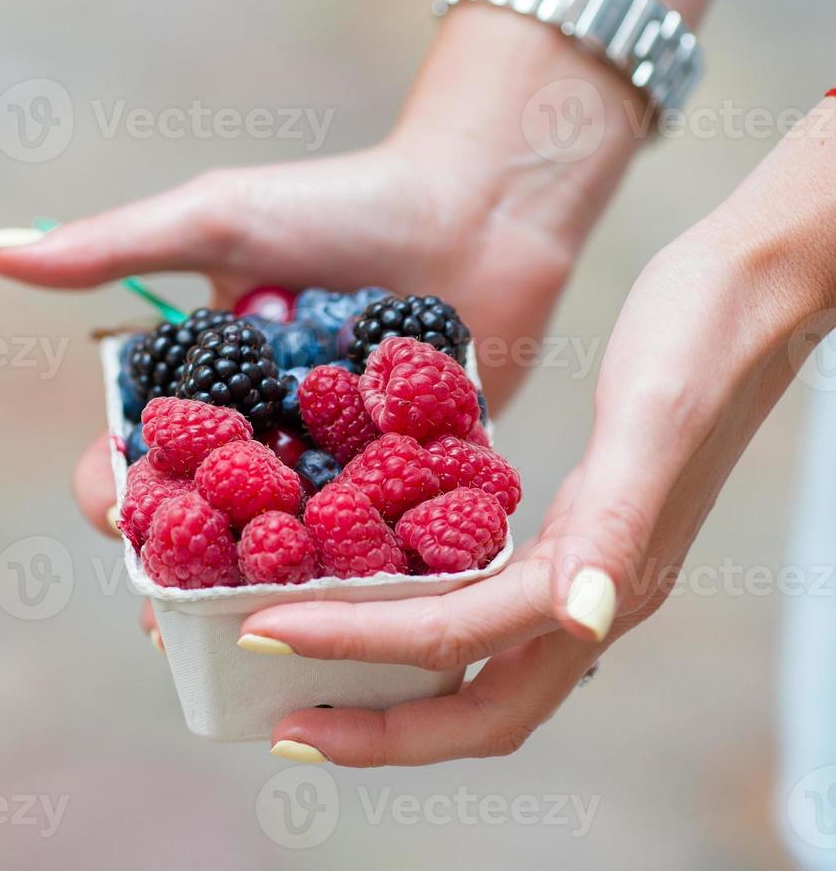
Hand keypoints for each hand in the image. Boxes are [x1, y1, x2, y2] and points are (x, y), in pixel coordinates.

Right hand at [0, 7, 642, 646]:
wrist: (476, 204)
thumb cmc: (341, 204)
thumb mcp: (217, 222)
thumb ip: (111, 247)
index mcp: (208, 385)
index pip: (140, 457)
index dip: (121, 495)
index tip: (121, 514)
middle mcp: (266, 432)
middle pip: (206, 520)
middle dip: (181, 568)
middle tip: (171, 618)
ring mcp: (338, 462)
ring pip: (283, 550)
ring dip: (260, 596)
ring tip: (244, 645)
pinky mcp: (413, 479)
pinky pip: (378, 544)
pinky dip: (359, 583)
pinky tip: (344, 628)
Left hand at [239, 107, 835, 764]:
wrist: (755, 287)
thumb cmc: (706, 336)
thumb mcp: (654, 419)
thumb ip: (619, 524)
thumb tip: (585, 623)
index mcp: (606, 579)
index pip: (457, 642)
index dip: (355, 647)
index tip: (260, 634)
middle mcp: (592, 595)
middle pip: (479, 706)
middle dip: (378, 728)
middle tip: (280, 723)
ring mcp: (587, 571)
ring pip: (481, 668)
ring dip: (394, 689)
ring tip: (306, 680)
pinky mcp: (576, 534)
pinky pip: (486, 609)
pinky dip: (418, 622)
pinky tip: (365, 590)